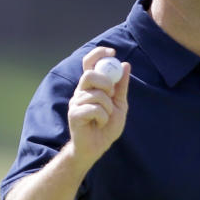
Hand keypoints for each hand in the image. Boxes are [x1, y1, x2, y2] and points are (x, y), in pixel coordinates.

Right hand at [68, 47, 129, 162]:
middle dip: (105, 83)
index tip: (112, 52)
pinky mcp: (74, 115)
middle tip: (112, 95)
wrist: (97, 147)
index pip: (89, 63)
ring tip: (106, 117)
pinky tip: (100, 123)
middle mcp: (81, 92)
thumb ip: (121, 87)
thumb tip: (125, 65)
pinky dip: (103, 117)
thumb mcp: (119, 105)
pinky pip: (94, 109)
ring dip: (108, 107)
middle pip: (89, 75)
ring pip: (96, 95)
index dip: (99, 54)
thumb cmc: (107, 126)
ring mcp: (75, 103)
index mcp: (91, 86)